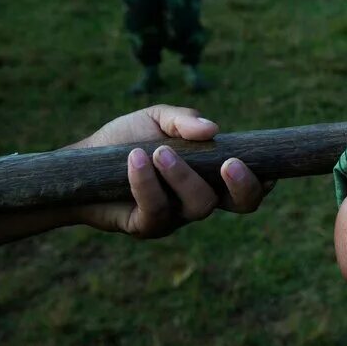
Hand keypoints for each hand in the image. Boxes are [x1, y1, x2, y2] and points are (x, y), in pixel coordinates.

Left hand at [70, 104, 269, 238]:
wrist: (79, 163)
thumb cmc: (124, 139)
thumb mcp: (156, 118)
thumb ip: (184, 121)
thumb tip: (214, 129)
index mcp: (211, 173)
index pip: (248, 182)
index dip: (264, 179)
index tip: (268, 166)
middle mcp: (199, 198)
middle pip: (242, 205)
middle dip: (243, 186)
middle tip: (229, 163)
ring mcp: (176, 216)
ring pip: (199, 205)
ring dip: (183, 176)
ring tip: (159, 152)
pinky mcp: (147, 226)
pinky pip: (157, 210)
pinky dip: (148, 182)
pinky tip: (135, 160)